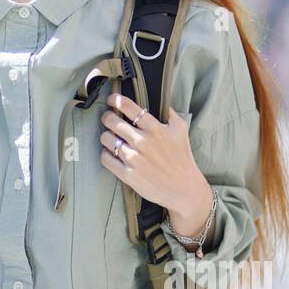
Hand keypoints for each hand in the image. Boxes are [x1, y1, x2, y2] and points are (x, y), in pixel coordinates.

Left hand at [98, 92, 211, 237]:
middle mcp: (142, 142)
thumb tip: (162, 102)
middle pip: (111, 121)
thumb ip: (170, 114)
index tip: (112, 99)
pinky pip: (105, 158)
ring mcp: (134, 159)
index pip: (128, 107)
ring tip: (111, 137)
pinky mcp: (127, 174)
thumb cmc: (182, 158)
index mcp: (154, 129)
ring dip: (106, 136)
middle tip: (109, 119)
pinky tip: (111, 153)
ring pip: (106, 138)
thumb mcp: (181, 130)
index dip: (116, 100)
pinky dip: (105, 154)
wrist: (183, 188)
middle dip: (107, 117)